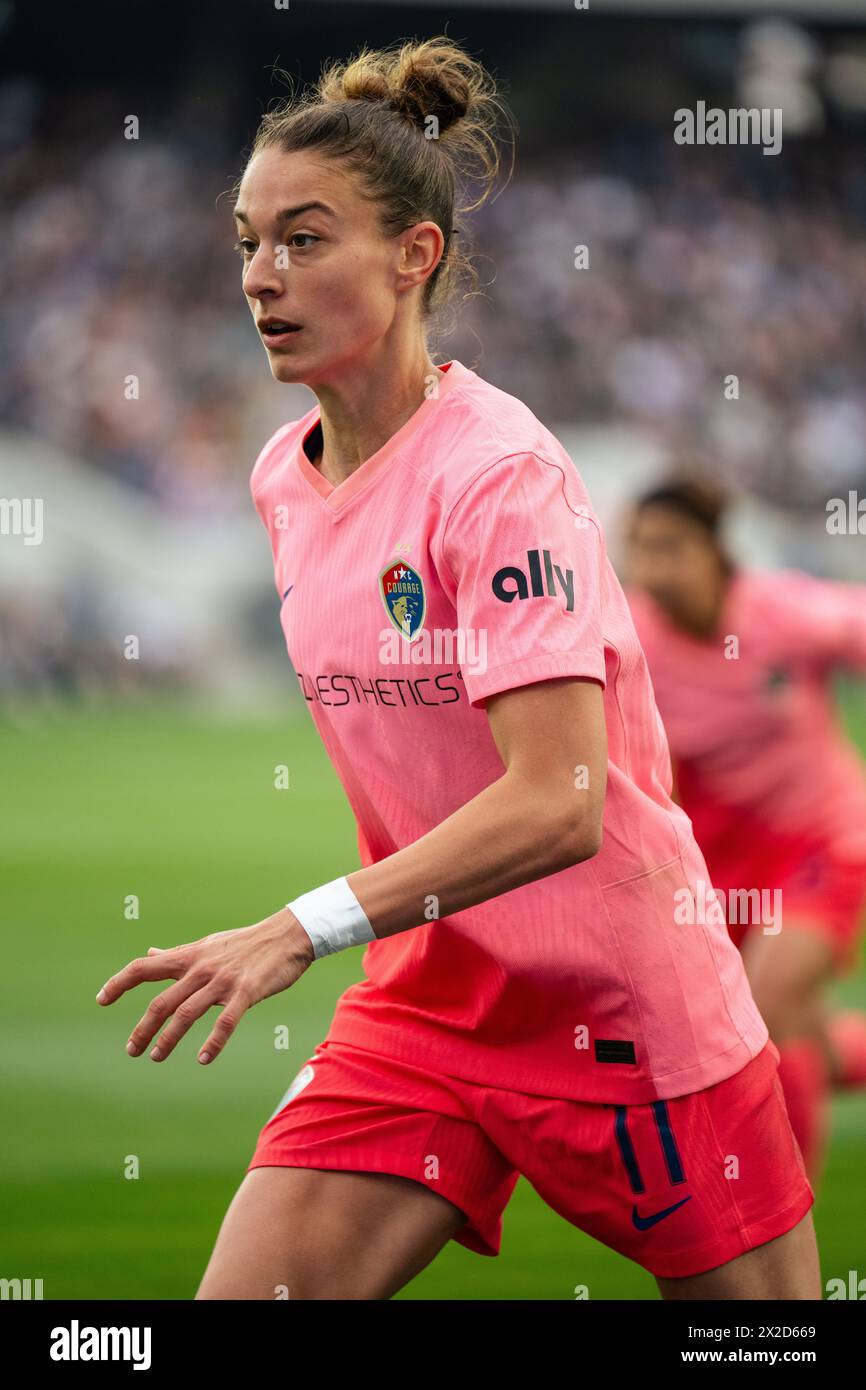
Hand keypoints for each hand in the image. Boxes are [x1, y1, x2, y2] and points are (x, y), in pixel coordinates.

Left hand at [96, 908, 314, 1065]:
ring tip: (156, 1057)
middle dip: (143, 1029)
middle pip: (161, 1002)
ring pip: (186, 1014)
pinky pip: (225, 1022)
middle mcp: (200, 969)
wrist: (287, 935)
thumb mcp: (206, 944)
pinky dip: (213, 1042)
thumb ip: (177, 954)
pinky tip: (204, 1058)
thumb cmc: (246, 942)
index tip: (101, 999)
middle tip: (132, 1050)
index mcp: (189, 956)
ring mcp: (223, 981)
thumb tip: (150, 953)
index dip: (119, 983)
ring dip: (168, 1039)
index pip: (143, 967)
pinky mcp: (246, 992)